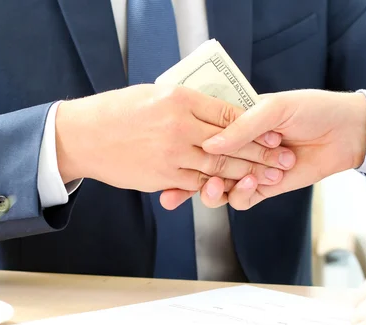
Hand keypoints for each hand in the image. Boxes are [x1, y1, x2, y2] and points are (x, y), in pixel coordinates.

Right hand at [54, 85, 295, 198]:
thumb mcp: (156, 94)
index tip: (273, 132)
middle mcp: (179, 126)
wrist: (83, 136)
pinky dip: (218, 188)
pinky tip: (235, 189)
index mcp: (180, 99)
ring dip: (246, 174)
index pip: (228, 113)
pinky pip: (198, 184)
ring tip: (268, 177)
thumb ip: (189, 103)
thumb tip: (218, 112)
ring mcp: (172, 154)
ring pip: (218, 167)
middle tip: (283, 159)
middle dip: (260, 153)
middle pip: (230, 142)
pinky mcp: (164, 177)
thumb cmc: (118, 111)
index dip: (254, 125)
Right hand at [189, 90, 365, 209]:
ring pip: (220, 189)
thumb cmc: (311, 109)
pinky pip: (244, 200)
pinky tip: (250, 185)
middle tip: (173, 192)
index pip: (200, 138)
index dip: (181, 150)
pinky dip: (242, 196)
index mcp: (235, 123)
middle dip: (185, 183)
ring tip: (216, 185)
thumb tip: (209, 145)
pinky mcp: (266, 188)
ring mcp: (250, 170)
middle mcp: (238, 149)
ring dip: (214, 191)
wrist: (346, 131)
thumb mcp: (273, 108)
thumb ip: (241, 127)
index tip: (162, 161)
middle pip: (203, 170)